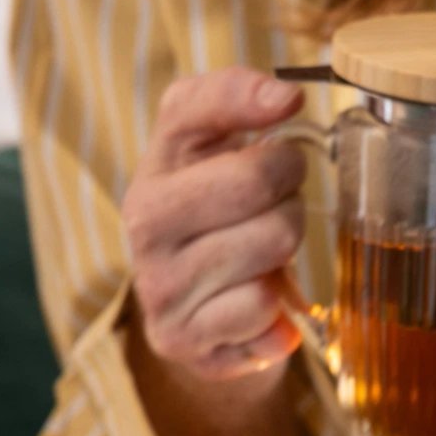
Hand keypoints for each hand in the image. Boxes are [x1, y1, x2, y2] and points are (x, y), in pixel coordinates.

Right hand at [123, 70, 306, 379]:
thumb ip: (234, 98)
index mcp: (154, 168)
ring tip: (265, 253)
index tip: (290, 107)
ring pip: (271, 244)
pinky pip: (264, 309)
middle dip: (290, 190)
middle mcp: (145, 224)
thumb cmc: (214, 215)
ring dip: (287, 249)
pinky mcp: (182, 340)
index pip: (198, 110)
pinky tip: (257, 301)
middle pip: (257, 179)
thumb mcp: (210, 146)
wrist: (193, 310)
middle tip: (281, 204)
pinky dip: (277, 309)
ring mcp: (161, 286)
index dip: (256, 103)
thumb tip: (283, 95)